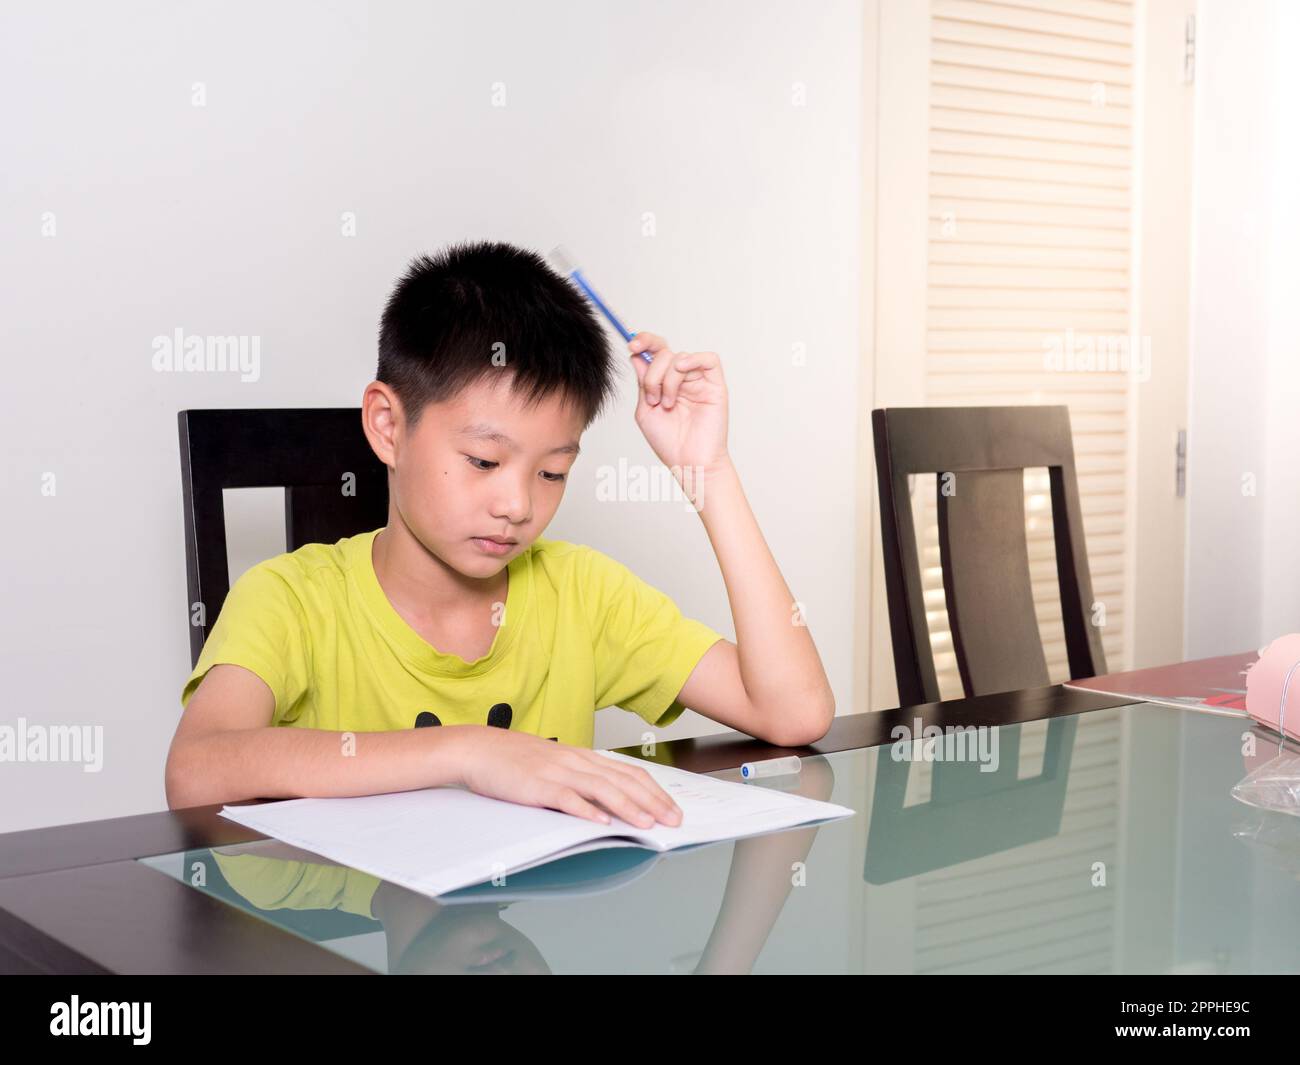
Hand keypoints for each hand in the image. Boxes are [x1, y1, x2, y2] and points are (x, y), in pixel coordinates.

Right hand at [453, 726, 683, 827]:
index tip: (672, 808)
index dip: (654, 791)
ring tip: (647, 824)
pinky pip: (566, 798)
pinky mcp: (536, 785)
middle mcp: (575, 761)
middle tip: (673, 820)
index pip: (628, 772)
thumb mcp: (554, 763)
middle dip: (652, 802)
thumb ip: (580, 777)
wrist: (478, 748)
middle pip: (622, 781)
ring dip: (628, 807)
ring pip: (601, 789)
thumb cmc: (514, 759)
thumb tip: (609, 799)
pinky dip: (586, 810)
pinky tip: (601, 821)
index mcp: (582, 756)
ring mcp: (556, 772)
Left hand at [627, 331, 729, 477]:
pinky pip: (709, 359)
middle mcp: (682, 379)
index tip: (632, 345)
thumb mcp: (645, 410)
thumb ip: (642, 382)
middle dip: (652, 372)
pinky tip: (682, 372)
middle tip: (651, 396)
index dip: (644, 342)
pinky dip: (693, 360)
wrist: (689, 463)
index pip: (655, 351)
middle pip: (665, 352)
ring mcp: (699, 381)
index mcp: (664, 382)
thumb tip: (637, 355)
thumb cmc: (669, 442)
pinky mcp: (716, 386)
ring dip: (667, 379)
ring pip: (680, 358)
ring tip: (667, 404)